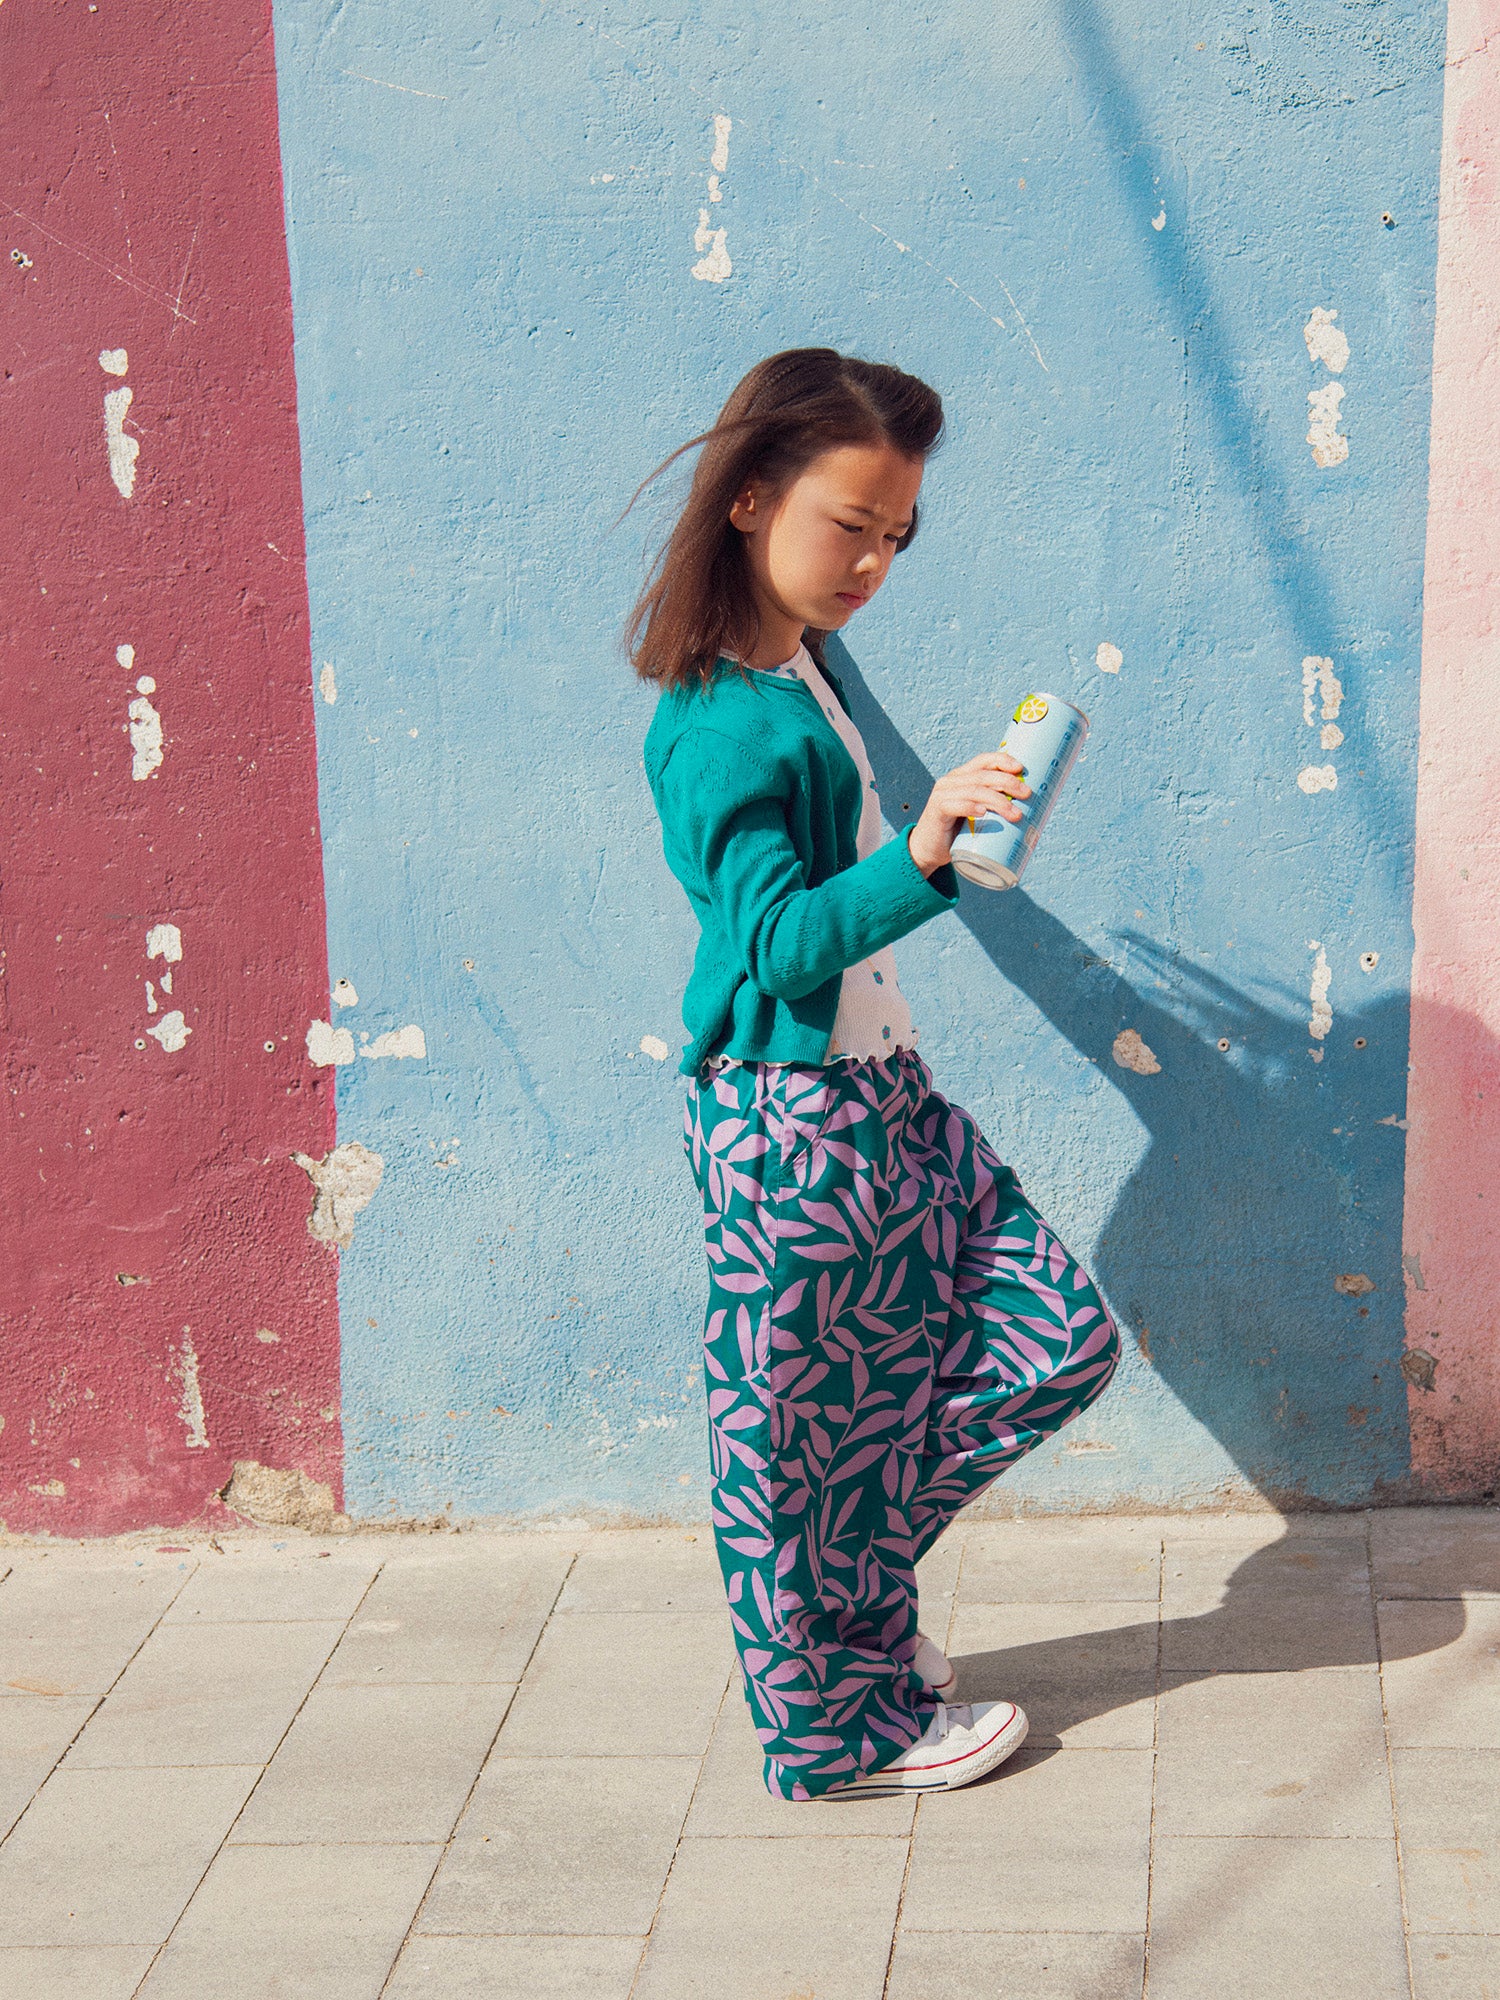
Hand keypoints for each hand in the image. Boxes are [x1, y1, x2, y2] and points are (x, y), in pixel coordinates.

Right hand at [908, 751, 1030, 876]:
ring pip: (974, 790)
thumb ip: (995, 807)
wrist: (928, 850)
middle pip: (983, 775)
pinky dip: (970, 807)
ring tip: (1014, 813)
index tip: (1021, 769)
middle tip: (1026, 794)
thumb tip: (1034, 811)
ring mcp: (942, 795)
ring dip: (997, 800)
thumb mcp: (978, 815)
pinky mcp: (936, 811)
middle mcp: (951, 781)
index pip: (983, 761)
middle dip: (1007, 782)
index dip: (1002, 761)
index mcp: (961, 777)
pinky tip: (983, 812)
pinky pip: (955, 805)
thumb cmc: (957, 833)